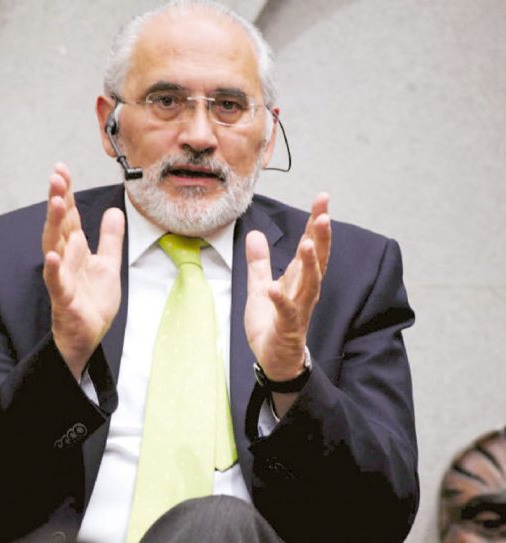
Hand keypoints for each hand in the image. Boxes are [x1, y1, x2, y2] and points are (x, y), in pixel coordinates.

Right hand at [42, 163, 124, 378]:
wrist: (87, 336)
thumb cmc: (93, 302)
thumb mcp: (109, 265)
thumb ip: (110, 238)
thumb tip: (114, 211)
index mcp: (76, 249)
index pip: (71, 216)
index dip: (68, 192)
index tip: (62, 169)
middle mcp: (65, 259)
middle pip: (60, 225)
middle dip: (58, 200)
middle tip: (56, 176)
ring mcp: (62, 278)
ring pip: (54, 247)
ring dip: (55, 225)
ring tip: (57, 202)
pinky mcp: (63, 299)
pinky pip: (56, 282)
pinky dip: (53, 269)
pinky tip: (52, 256)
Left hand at [244, 193, 330, 380]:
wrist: (275, 360)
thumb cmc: (271, 324)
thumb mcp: (259, 287)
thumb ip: (259, 262)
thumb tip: (255, 234)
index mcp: (299, 279)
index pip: (310, 245)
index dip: (315, 222)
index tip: (322, 198)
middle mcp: (304, 291)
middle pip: (316, 260)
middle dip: (320, 237)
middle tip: (324, 214)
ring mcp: (298, 310)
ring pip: (309, 284)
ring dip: (309, 264)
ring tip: (308, 243)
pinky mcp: (288, 328)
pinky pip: (286, 313)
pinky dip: (280, 300)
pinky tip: (274, 288)